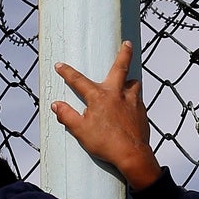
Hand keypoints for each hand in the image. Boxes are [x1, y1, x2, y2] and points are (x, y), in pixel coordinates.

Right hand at [52, 41, 162, 191]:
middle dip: (124, 54)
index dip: (67, 72)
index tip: (60, 66)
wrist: (132, 155)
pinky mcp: (142, 111)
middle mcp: (117, 94)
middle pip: (121, 67)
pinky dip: (134, 98)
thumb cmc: (105, 143)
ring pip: (134, 83)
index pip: (79, 81)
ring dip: (130, 80)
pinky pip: (138, 99)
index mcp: (99, 97)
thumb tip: (55, 105)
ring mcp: (132, 101)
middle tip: (127, 43)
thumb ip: (67, 116)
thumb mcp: (80, 131)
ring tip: (127, 82)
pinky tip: (131, 106)